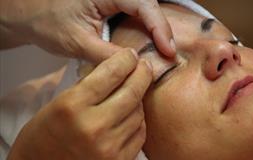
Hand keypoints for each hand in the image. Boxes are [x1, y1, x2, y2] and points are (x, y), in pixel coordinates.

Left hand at [0, 0, 175, 61]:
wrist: (32, 15)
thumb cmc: (49, 24)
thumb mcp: (78, 43)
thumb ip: (108, 55)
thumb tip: (137, 65)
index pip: (142, 5)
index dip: (159, 27)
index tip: (168, 51)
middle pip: (149, 4)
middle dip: (161, 28)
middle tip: (169, 52)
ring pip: (145, 7)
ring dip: (156, 27)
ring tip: (164, 49)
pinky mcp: (112, 3)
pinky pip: (136, 11)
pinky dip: (146, 26)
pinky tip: (150, 42)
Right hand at [7, 48, 152, 159]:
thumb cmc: (47, 133)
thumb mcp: (61, 101)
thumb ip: (90, 85)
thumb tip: (120, 68)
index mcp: (72, 106)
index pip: (110, 74)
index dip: (125, 60)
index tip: (131, 54)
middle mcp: (93, 127)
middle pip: (131, 92)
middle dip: (142, 73)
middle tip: (145, 66)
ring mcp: (108, 148)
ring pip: (139, 112)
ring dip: (138, 98)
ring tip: (132, 92)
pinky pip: (140, 133)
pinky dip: (138, 120)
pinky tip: (131, 113)